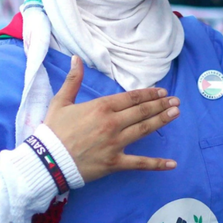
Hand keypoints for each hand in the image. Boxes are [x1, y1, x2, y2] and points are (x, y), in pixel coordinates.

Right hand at [42, 56, 180, 182]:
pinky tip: (172, 164)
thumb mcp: (61, 101)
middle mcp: (112, 123)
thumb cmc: (53, 131)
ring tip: (176, 113)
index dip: (148, 94)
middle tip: (176, 101)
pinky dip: (157, 164)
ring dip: (162, 120)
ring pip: (144, 129)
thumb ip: (72, 80)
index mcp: (101, 107)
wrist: (46, 160)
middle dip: (160, 105)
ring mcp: (115, 143)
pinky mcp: (115, 162)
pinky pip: (139, 163)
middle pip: (141, 111)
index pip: (131, 97)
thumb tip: (76, 58)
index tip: (161, 92)